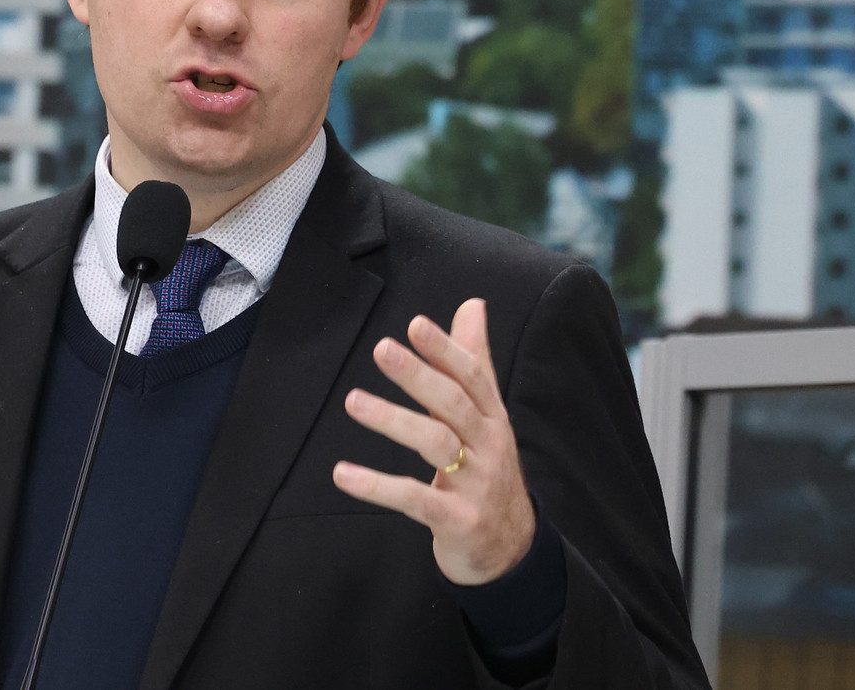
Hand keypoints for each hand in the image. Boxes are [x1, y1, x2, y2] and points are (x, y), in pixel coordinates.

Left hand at [331, 300, 536, 585]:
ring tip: (353, 401)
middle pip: (455, 405)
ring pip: (436, 445)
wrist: (511, 550)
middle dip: (419, 376)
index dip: (447, 350)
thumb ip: (474, 362)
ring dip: (393, 421)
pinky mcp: (457, 521)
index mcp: (492, 418)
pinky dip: (377, 486)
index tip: (416, 325)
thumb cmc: (488, 470)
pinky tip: (343, 474)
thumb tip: (472, 304)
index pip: (474, 377)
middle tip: (381, 349)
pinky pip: (414, 499)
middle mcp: (489, 447)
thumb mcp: (485, 417)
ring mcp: (475, 485)